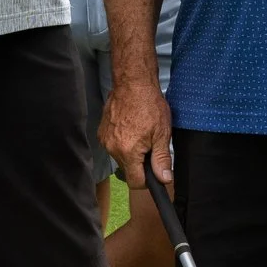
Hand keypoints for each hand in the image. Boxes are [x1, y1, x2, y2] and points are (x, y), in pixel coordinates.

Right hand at [99, 75, 173, 190]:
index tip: (154, 172)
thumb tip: (164, 179)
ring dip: (131, 152)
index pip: (135, 182)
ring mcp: (105, 140)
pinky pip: (114, 146)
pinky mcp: (102, 133)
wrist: (133, 84)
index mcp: (128, 152)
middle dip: (140, 163)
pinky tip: (131, 128)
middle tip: (150, 144)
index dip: (147, 181)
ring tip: (140, 133)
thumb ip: (161, 159)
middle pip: (128, 170)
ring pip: (121, 158)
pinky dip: (123, 142)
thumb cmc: (149, 105)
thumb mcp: (162, 134)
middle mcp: (113, 149)